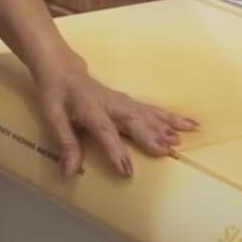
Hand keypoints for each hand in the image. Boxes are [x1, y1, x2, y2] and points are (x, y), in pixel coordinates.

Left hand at [32, 52, 198, 178]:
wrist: (64, 69)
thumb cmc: (56, 95)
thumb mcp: (51, 118)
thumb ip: (65, 144)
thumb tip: (69, 172)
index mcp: (89, 108)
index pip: (104, 131)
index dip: (115, 150)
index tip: (126, 170)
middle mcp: (111, 104)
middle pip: (133, 120)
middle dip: (150, 136)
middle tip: (166, 150)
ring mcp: (124, 102)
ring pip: (148, 114)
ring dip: (167, 126)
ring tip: (182, 140)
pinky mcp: (131, 102)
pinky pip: (154, 110)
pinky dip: (172, 117)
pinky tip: (189, 124)